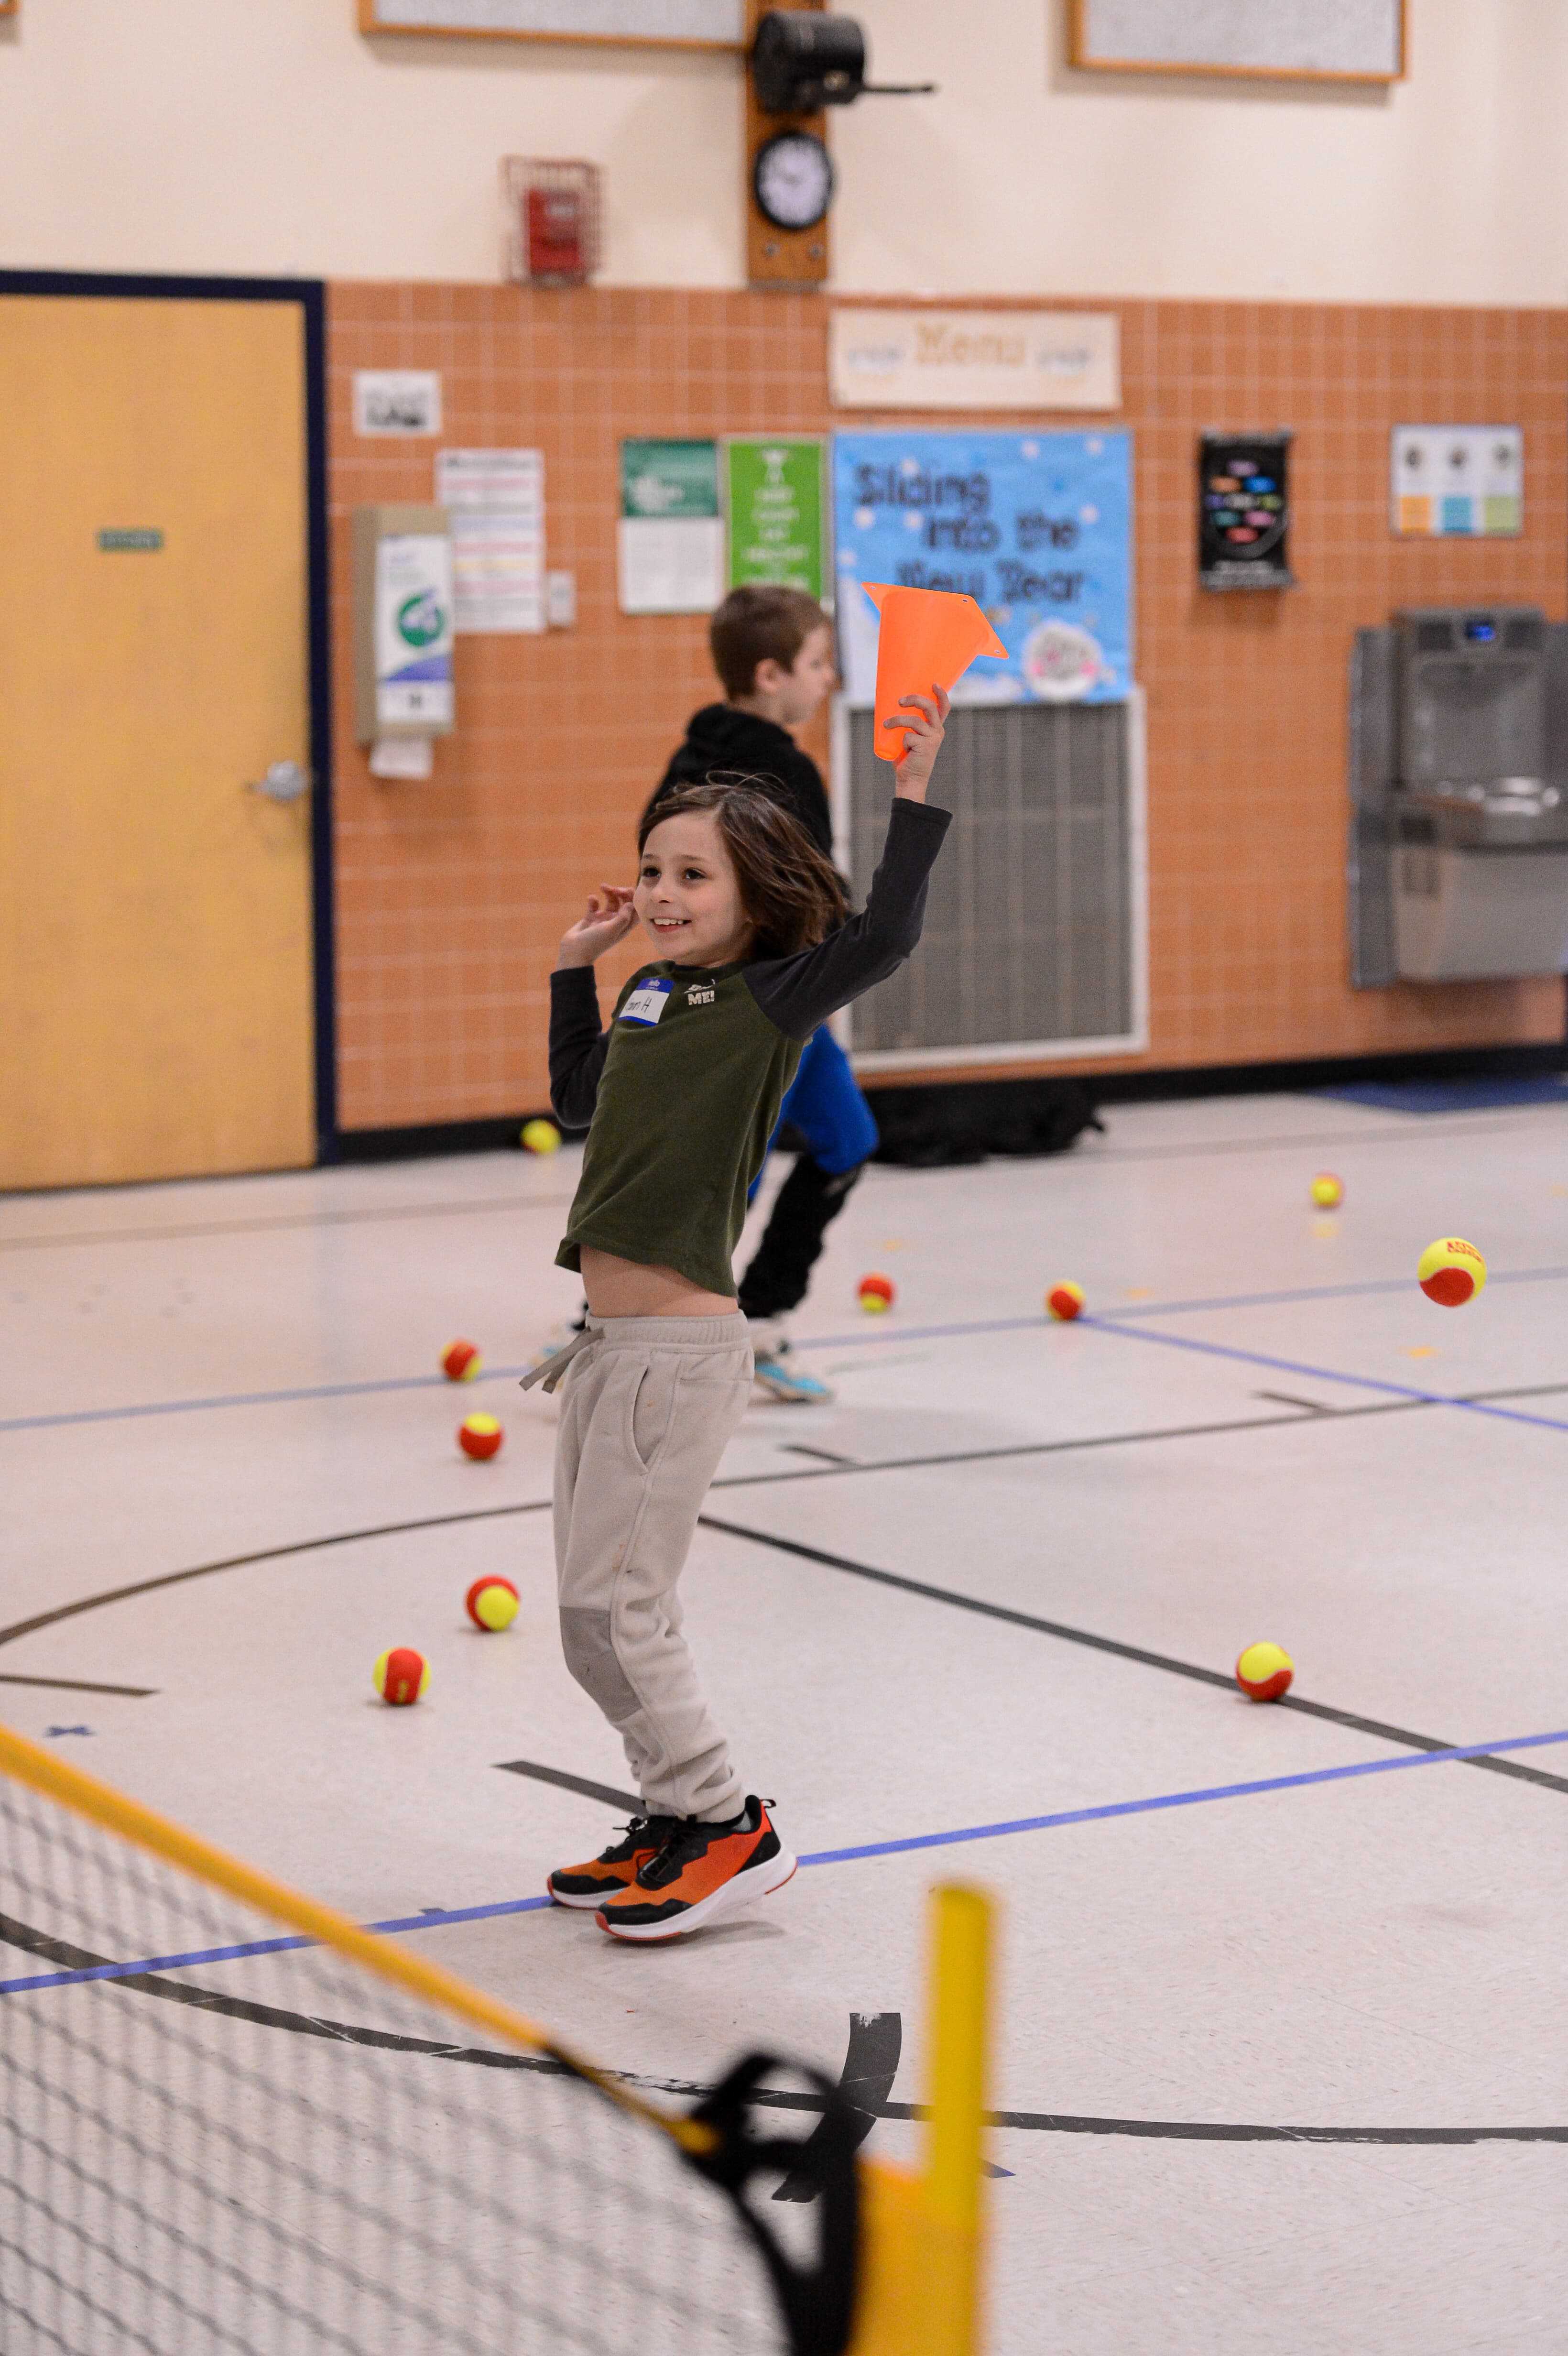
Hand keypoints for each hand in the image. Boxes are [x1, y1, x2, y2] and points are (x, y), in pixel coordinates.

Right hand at [558, 885, 636, 967]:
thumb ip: (623, 917)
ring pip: (610, 902)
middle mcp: (615, 923)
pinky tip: (591, 898)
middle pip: (623, 904)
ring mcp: (603, 920)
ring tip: (602, 886)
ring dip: (608, 893)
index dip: (634, 899)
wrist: (574, 951)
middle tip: (615, 889)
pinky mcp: (591, 919)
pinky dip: (594, 900)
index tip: (627, 890)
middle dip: (621, 894)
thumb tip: (630, 904)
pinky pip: (595, 906)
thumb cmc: (595, 942)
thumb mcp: (611, 929)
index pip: (635, 911)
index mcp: (624, 927)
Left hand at [884, 686, 949, 800]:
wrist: (909, 780)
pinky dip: (901, 742)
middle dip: (914, 699)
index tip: (934, 684)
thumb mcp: (908, 738)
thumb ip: (907, 725)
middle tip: (899, 701)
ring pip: (914, 720)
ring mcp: (933, 738)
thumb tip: (890, 708)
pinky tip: (903, 751)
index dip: (941, 694)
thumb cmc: (907, 759)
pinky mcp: (926, 746)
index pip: (943, 708)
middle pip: (929, 707)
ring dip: (897, 720)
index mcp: (935, 728)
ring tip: (886, 724)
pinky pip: (907, 736)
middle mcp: (937, 731)